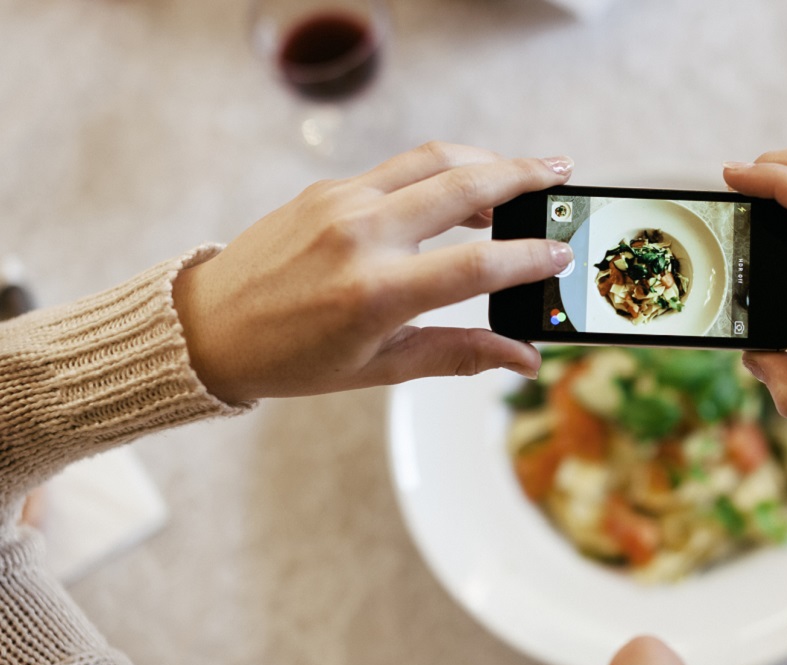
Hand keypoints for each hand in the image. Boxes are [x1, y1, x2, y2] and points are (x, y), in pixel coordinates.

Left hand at [172, 142, 574, 402]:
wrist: (208, 326)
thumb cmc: (293, 359)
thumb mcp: (381, 368)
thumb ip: (460, 355)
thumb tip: (526, 359)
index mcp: (376, 293)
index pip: (477, 265)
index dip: (529, 258)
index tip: (563, 254)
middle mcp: (361, 237)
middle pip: (465, 186)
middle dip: (524, 175)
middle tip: (563, 174)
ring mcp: (342, 204)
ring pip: (434, 160)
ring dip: (487, 161)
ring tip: (523, 174)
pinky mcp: (328, 188)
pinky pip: (399, 168)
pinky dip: (441, 171)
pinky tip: (462, 191)